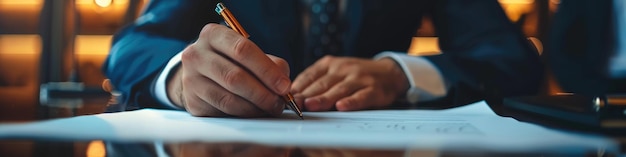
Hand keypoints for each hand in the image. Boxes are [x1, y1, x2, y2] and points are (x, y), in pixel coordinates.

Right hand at [167, 24, 290, 116]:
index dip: (267, 70)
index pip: (242, 50)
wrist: (199, 74)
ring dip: (255, 107)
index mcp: (213, 35)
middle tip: (279, 102)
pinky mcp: (192, 101)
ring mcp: (191, 79)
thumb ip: (270, 63)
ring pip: (228, 99)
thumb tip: (283, 84)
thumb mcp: (248, 53)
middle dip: (263, 93)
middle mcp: (196, 54)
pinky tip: (255, 112)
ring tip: (270, 108)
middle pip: (235, 77)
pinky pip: (222, 111)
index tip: (284, 86)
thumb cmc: (230, 60)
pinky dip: (243, 114)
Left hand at [291, 56, 409, 110]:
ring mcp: (359, 78)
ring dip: (323, 98)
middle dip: (306, 95)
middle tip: (293, 104)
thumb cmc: (356, 76)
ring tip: (310, 106)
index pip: (310, 75)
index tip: (284, 98)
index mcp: (330, 64)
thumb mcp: (335, 72)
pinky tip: (342, 107)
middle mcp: (343, 68)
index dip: (297, 87)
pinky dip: (351, 102)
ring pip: (339, 90)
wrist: (389, 72)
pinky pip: (361, 96)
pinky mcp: (374, 89)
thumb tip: (293, 97)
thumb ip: (317, 82)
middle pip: (322, 83)